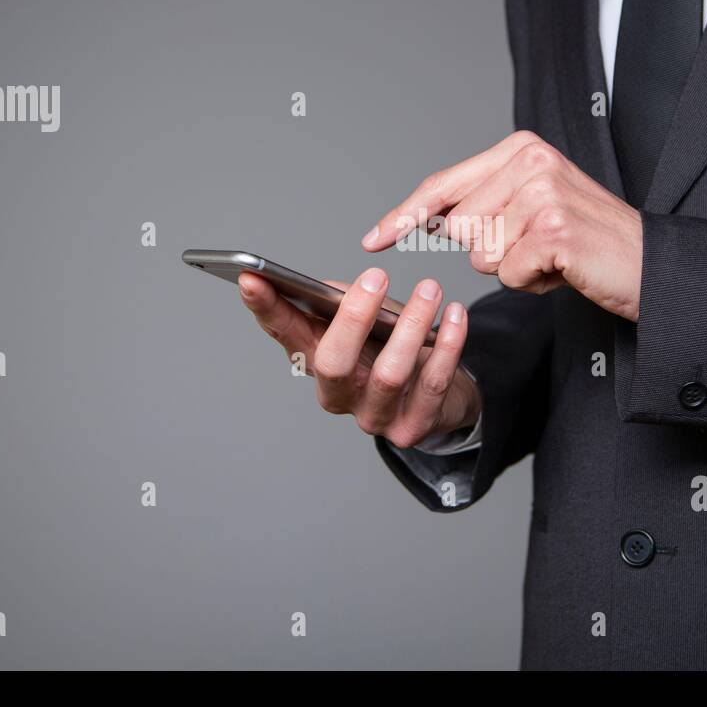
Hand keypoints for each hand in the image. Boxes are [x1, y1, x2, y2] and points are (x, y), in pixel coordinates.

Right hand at [237, 268, 481, 448]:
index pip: (283, 332)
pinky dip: (447, 345)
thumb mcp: (366, 319)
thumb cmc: (394, 348)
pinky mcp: (411, 429)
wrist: (440, 397)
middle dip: (353, 318)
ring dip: (411, 326)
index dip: (265, 308)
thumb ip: (343, 302)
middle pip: (333, 362)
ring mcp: (373, 417)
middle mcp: (337, 394)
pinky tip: (455, 315)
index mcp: (315, 360)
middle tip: (375, 276)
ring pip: (388, 375)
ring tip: (430, 289)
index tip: (250, 277)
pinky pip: (432, 384)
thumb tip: (334, 288)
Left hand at [361, 131, 643, 320]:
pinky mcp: (553, 227)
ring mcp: (542, 191)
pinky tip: (563, 269)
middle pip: (457, 227)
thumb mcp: (532, 207)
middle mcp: (530, 160)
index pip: (443, 185)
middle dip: (489, 251)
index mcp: (520, 148)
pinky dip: (532, 283)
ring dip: (512, 269)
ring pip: (480, 254)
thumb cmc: (587, 242)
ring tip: (552, 257)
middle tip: (538, 246)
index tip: (373, 240)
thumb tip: (426, 217)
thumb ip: (483, 203)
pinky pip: (507, 273)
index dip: (404, 215)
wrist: (649, 265)